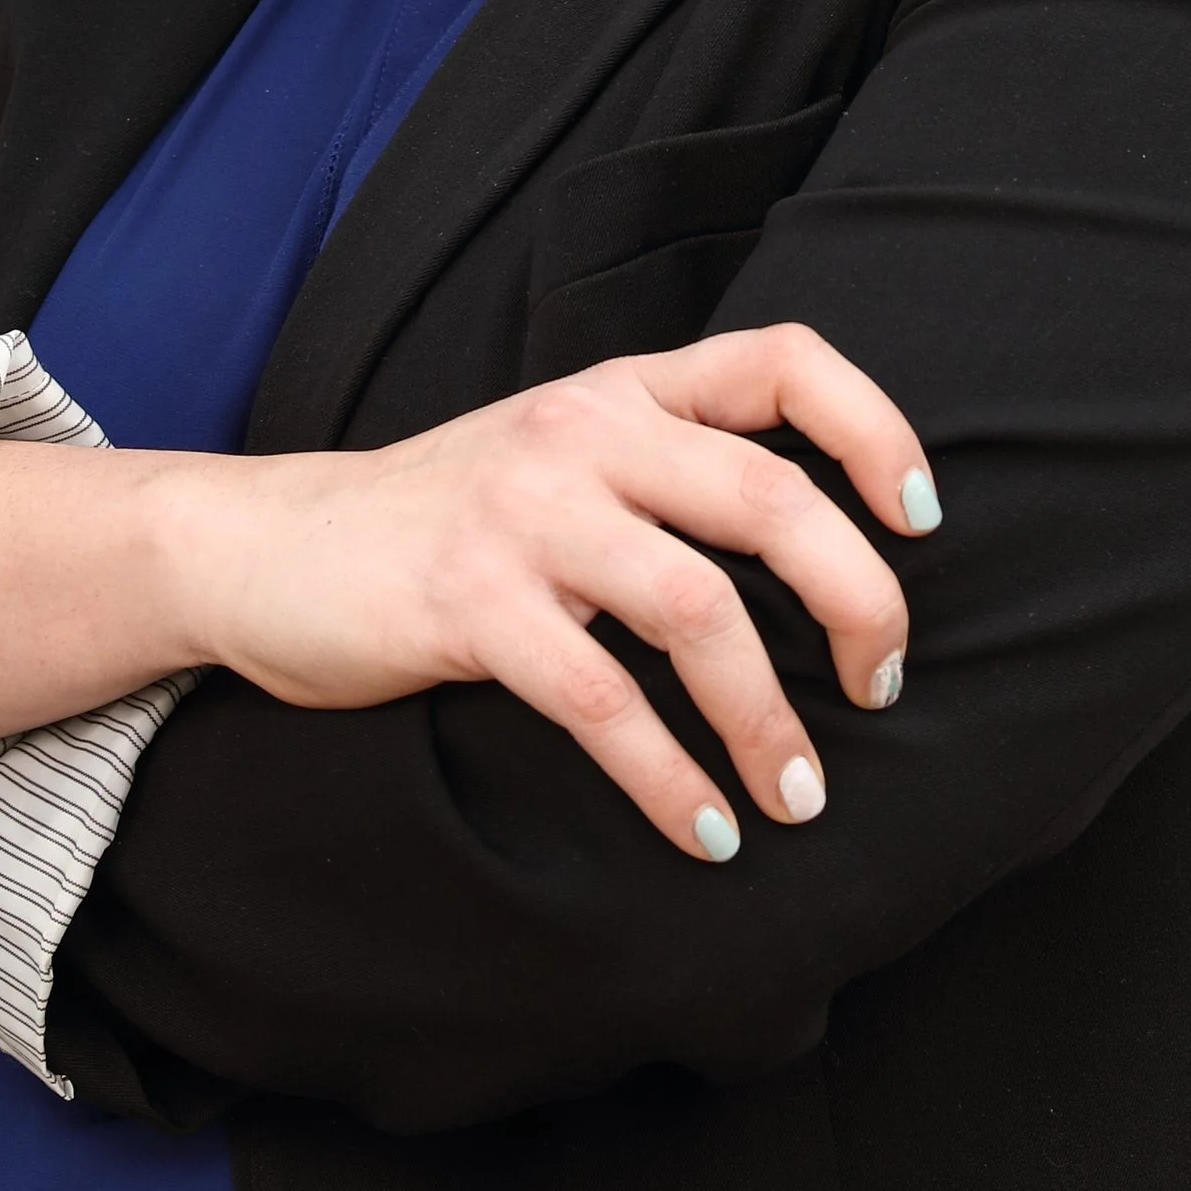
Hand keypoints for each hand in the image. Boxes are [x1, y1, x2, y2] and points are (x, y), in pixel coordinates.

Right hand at [168, 326, 940, 861]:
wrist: (271, 546)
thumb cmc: (441, 520)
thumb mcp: (560, 456)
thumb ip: (664, 470)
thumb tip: (821, 553)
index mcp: (623, 390)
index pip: (785, 359)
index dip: (875, 429)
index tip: (920, 521)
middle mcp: (586, 432)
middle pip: (773, 499)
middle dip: (858, 604)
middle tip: (882, 686)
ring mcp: (527, 514)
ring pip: (701, 611)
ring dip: (770, 720)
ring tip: (798, 796)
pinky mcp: (471, 602)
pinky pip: (601, 700)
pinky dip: (666, 778)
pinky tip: (698, 830)